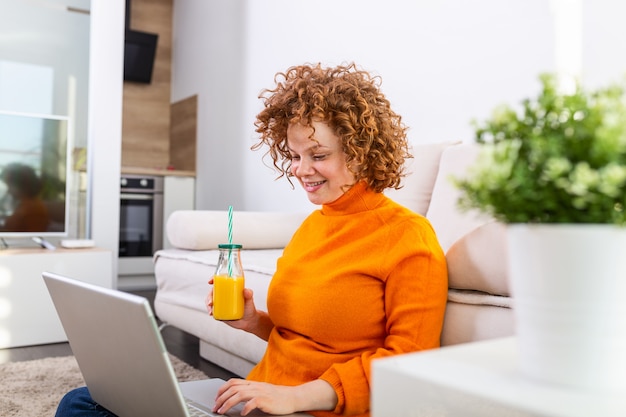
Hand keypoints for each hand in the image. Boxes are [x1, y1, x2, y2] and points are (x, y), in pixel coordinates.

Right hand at [205, 280, 259, 332]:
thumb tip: (245, 290)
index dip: (214, 279)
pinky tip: (212, 314)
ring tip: (211, 311)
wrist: (248, 321)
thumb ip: (249, 294)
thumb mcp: (250, 300)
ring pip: (211, 301)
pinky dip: (210, 311)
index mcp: (230, 288)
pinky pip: (212, 310)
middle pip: (213, 292)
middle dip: (209, 296)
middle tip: (211, 302)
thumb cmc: (249, 308)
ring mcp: (221, 303)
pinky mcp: (219, 311)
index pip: (220, 281)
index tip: (210, 281)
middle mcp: (224, 295)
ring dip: (208, 304)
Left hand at [212, 378, 336, 415]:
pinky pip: (252, 403)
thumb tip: (236, 396)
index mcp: (252, 384)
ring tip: (222, 412)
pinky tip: (242, 414)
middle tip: (215, 408)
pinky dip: (245, 408)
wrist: (292, 397)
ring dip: (228, 404)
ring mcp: (260, 392)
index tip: (216, 399)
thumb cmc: (277, 396)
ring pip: (239, 395)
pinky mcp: (266, 400)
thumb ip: (250, 392)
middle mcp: (254, 386)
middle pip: (232, 389)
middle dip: (221, 398)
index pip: (232, 382)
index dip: (222, 389)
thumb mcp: (261, 391)